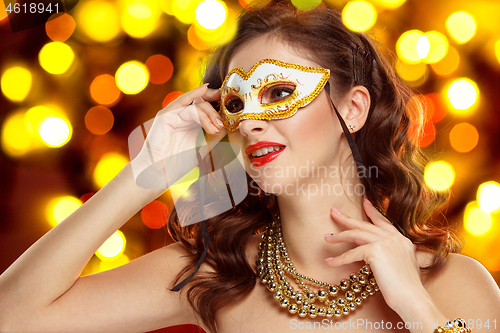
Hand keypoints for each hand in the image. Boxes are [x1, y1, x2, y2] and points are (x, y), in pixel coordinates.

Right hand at [130, 84, 226, 188]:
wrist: (161, 172)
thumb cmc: (179, 162)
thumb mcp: (204, 146)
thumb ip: (214, 134)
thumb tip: (226, 123)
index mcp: (191, 122)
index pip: (206, 106)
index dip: (218, 103)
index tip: (231, 104)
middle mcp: (182, 115)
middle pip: (203, 102)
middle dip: (216, 107)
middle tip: (224, 119)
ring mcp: (173, 114)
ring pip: (196, 105)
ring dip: (209, 114)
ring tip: (216, 127)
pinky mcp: (165, 116)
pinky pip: (183, 104)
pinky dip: (195, 100)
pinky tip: (205, 95)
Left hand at [324, 199, 424, 313]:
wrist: (413, 299)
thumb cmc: (407, 290)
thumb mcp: (403, 265)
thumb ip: (392, 255)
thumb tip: (376, 255)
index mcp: (402, 240)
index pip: (384, 222)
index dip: (372, 212)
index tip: (364, 202)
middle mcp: (394, 238)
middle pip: (365, 225)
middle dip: (347, 219)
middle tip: (334, 213)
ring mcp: (385, 243)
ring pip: (356, 235)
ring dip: (340, 236)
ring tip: (327, 238)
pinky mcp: (375, 251)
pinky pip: (352, 253)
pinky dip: (340, 258)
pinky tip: (331, 262)